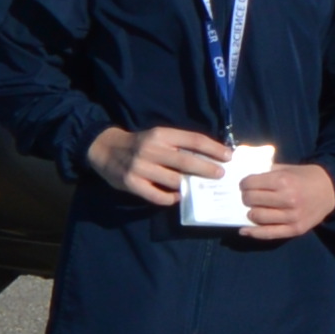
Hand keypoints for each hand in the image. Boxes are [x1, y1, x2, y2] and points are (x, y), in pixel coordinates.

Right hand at [88, 124, 233, 207]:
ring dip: (190, 186)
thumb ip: (178, 144)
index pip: (193, 139)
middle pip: (186, 160)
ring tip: (201, 189)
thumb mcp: (158, 137)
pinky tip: (178, 197)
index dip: (214, 148)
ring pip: (174, 180)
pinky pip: (158, 196)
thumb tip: (210, 155)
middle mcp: (151, 149)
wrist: (106, 149)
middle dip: (208, 169)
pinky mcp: (131, 184)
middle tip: (221, 175)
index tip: (229, 156)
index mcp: (161, 134)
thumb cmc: (140, 143)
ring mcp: (140, 167)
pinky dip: (171, 199)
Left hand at [233, 161, 334, 241]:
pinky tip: (244, 230)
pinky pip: (268, 233)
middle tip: (249, 196)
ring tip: (253, 209)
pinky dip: (253, 232)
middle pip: (251, 200)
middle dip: (245, 197)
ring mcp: (292, 216)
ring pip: (257, 217)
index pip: (251, 184)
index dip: (244, 184)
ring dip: (250, 212)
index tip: (245, 185)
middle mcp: (287, 199)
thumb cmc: (305, 177)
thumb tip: (245, 180)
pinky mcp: (295, 229)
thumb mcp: (287, 168)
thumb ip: (267, 172)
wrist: (330, 190)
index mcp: (284, 181)